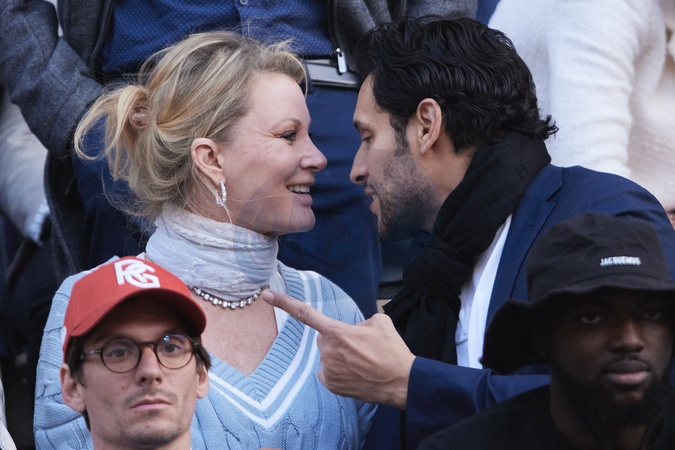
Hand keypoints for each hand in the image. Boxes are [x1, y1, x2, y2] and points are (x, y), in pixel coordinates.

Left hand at [262, 289, 413, 408]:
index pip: (305, 313)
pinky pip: (329, 372)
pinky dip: (340, 371)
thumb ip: (361, 320)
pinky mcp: (330, 384)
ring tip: (364, 363)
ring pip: (329, 356)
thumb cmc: (392, 351)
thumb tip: (356, 328)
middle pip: (326, 338)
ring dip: (342, 357)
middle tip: (363, 348)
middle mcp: (327, 350)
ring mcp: (327, 369)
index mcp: (337, 331)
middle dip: (340, 340)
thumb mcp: (380, 322)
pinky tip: (356, 374)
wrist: (401, 382)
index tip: (266, 295)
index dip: (284, 302)